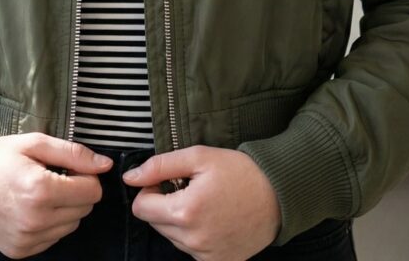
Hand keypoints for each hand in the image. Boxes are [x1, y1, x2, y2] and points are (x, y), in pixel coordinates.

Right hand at [0, 132, 113, 257]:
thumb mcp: (35, 143)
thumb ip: (73, 153)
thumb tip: (105, 165)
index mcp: (40, 190)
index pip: (92, 191)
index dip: (86, 175)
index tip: (69, 167)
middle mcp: (35, 220)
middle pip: (85, 210)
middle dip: (77, 191)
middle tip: (53, 176)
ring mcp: (26, 240)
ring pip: (71, 226)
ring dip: (65, 208)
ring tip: (40, 191)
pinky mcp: (20, 252)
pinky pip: (53, 239)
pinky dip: (50, 223)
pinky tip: (31, 207)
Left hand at [122, 145, 280, 260]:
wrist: (278, 195)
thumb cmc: (239, 172)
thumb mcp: (199, 157)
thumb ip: (160, 166)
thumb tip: (130, 177)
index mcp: (185, 213)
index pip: (141, 209)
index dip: (150, 190)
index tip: (168, 181)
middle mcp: (193, 241)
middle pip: (155, 224)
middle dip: (164, 205)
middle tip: (190, 189)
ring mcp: (205, 257)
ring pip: (172, 238)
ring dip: (180, 220)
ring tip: (205, 202)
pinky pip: (191, 250)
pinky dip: (195, 234)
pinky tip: (213, 218)